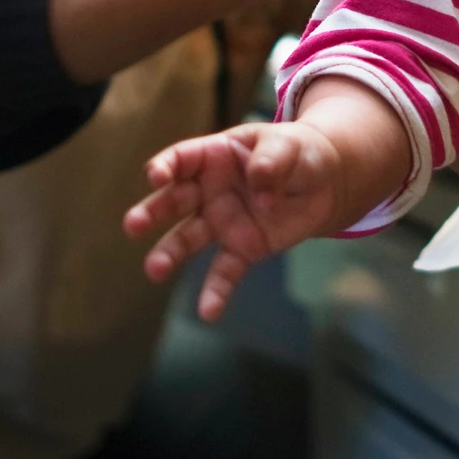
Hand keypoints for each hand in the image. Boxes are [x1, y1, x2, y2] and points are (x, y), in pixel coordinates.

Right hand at [123, 121, 350, 320]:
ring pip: (187, 239)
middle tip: (133, 226)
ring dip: (168, 254)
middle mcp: (210, 190)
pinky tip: (208, 311)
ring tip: (154, 269)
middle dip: (151, 212)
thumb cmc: (297, 153)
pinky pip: (224, 272)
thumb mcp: (287, 146)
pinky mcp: (242, 248)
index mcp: (216, 155)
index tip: (156, 178)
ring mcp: (222, 222)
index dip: (165, 166)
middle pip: (173, 200)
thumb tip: (262, 198)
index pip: (182, 159)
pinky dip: (216, 292)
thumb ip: (270, 164)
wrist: (326, 181)